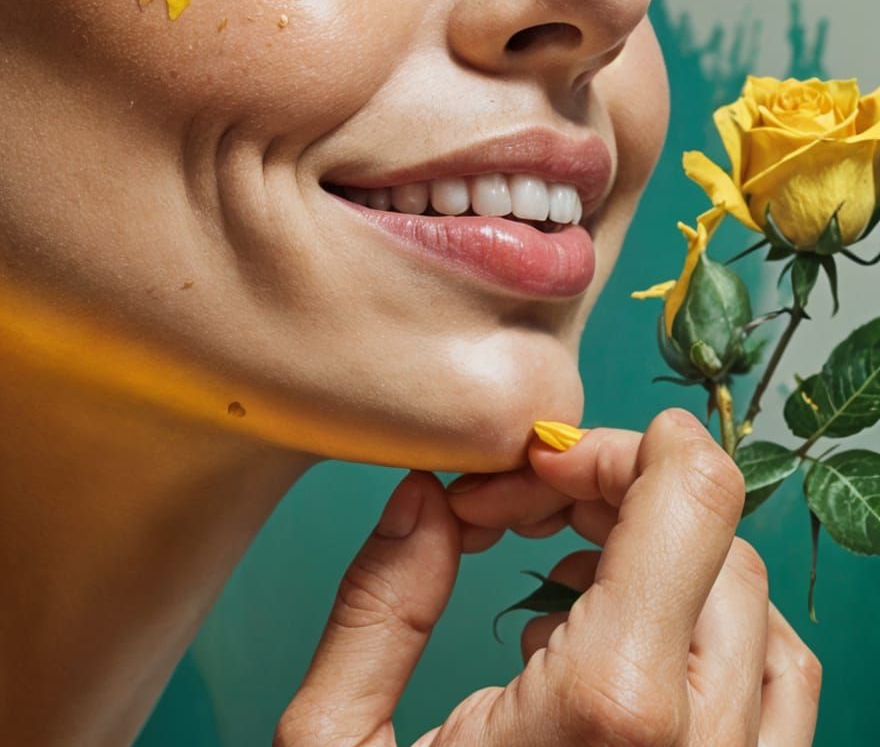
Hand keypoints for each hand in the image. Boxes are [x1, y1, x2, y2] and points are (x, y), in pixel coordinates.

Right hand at [274, 408, 821, 745]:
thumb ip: (379, 600)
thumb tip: (426, 494)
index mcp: (611, 710)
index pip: (691, 497)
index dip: (616, 445)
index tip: (531, 466)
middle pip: (723, 542)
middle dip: (622, 498)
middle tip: (520, 514)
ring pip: (766, 620)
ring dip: (673, 569)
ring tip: (565, 581)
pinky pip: (776, 704)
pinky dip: (707, 643)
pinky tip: (606, 657)